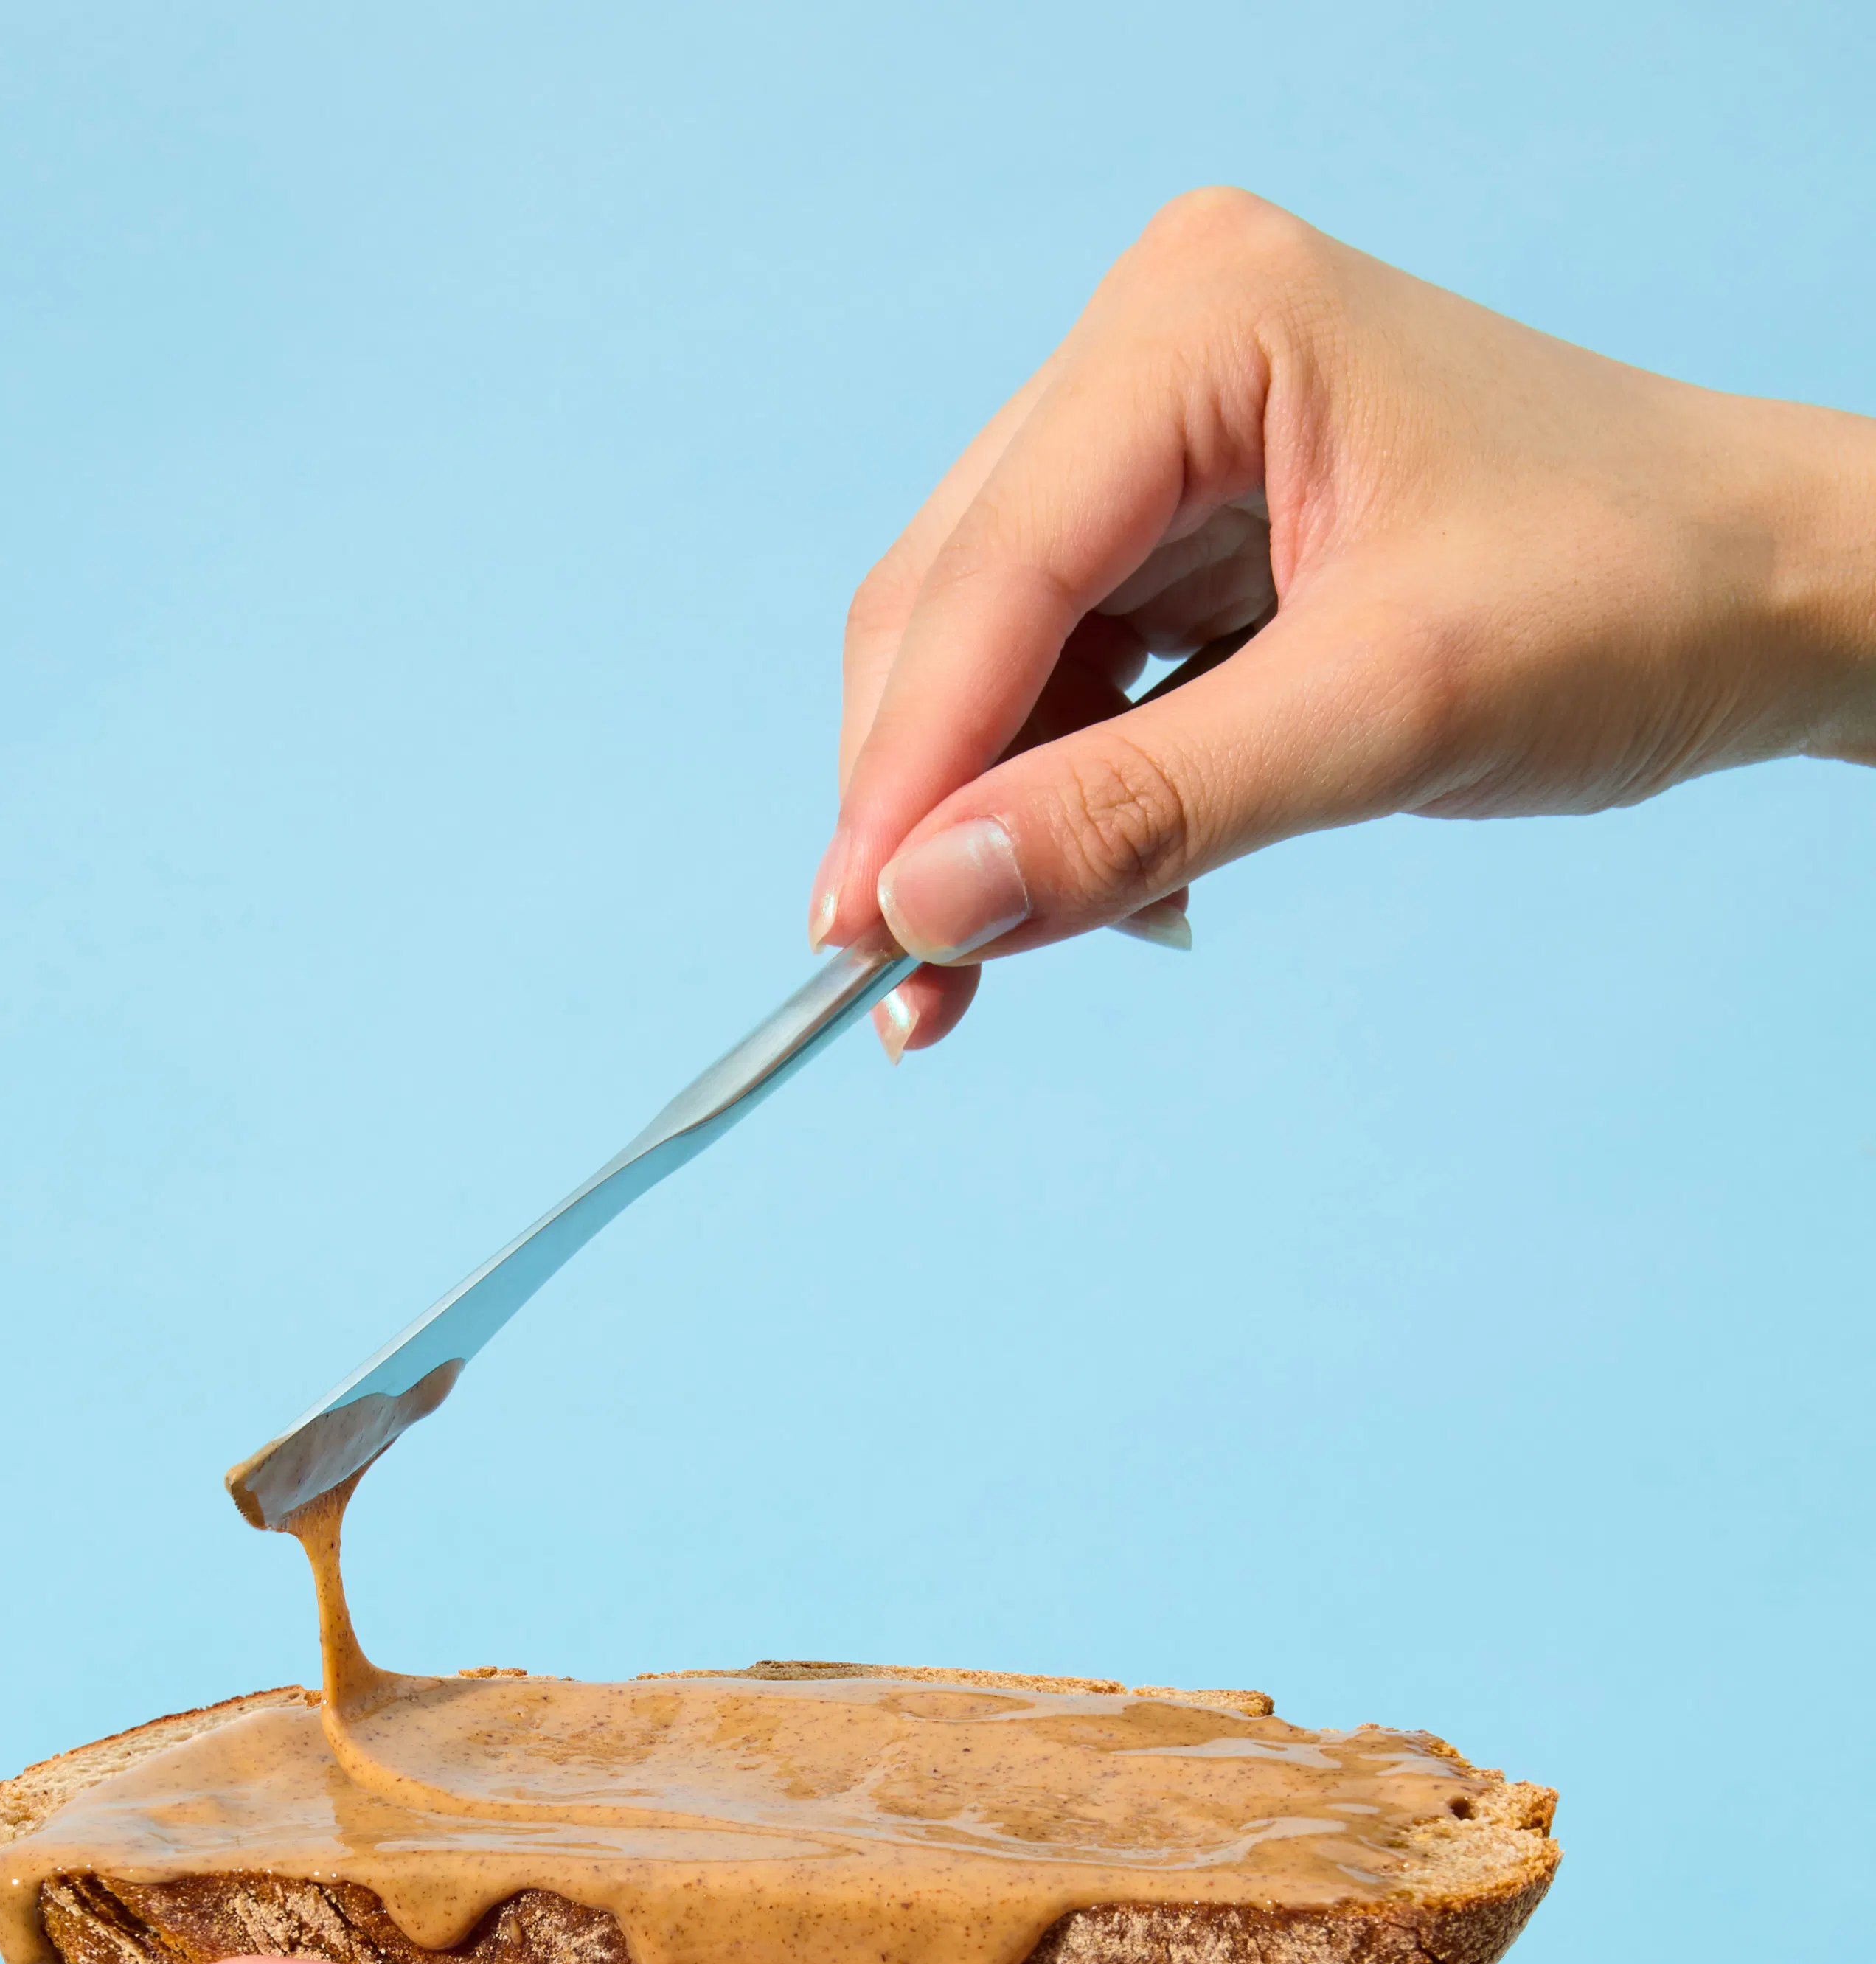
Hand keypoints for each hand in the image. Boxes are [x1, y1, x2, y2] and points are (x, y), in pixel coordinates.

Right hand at [816, 189, 1875, 1060]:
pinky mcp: (1185, 534)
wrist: (1769, 596)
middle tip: (903, 984)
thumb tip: (926, 906)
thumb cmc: (1631, 600)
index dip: (906, 768)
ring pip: (991, 660)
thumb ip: (1140, 812)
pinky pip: (1061, 687)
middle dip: (927, 805)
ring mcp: (1163, 442)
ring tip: (989, 972)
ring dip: (982, 825)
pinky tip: (1092, 901)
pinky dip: (1056, 808)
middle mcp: (1155, 354)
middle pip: (954, 608)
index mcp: (1198, 323)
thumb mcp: (1383, 717)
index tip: (851, 936)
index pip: (994, 570)